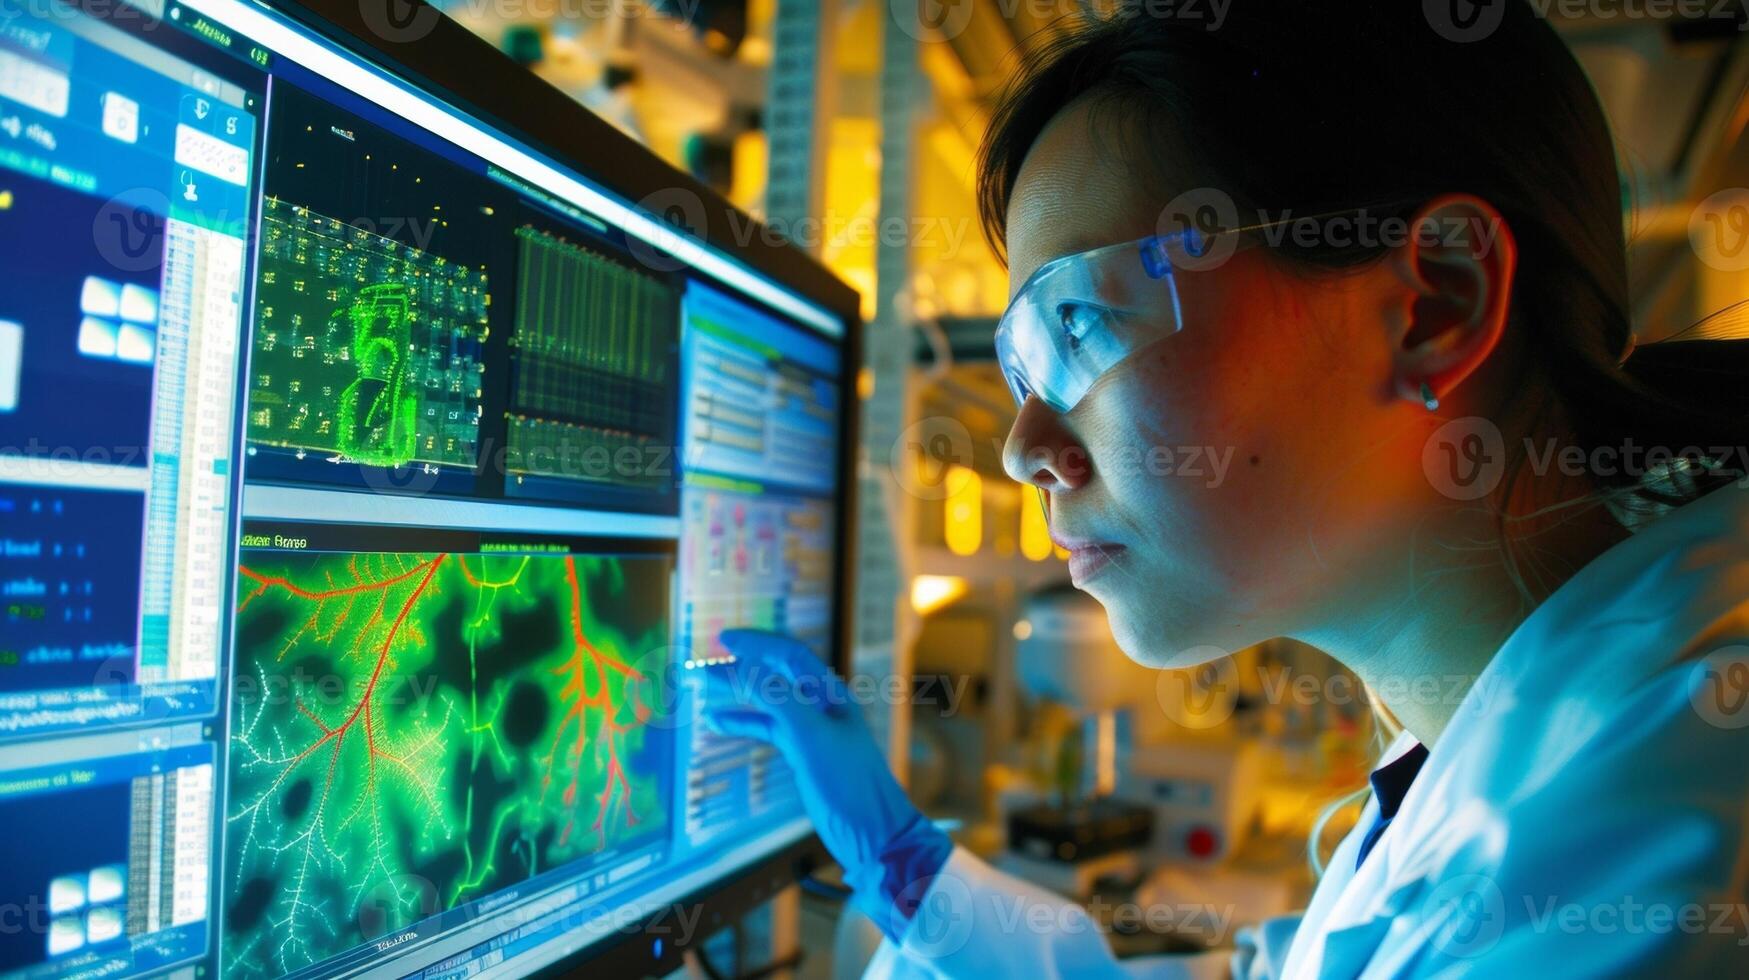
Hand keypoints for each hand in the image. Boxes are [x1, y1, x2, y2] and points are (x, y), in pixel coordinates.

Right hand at [701, 629, 950, 939]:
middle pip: (776, 672)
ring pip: (769, 700)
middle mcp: (821, 705)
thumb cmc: (848, 781)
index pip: (788, 654)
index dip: (756, 642)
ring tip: (705, 687)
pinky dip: (744, 722)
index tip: (722, 638)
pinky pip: (769, 728)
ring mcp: (813, 730)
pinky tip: (719, 723)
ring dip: (738, 692)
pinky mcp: (805, 754)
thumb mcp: (809, 734)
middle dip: (742, 663)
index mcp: (829, 693)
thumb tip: (742, 666)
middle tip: (706, 660)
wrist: (873, 830)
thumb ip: (777, 698)